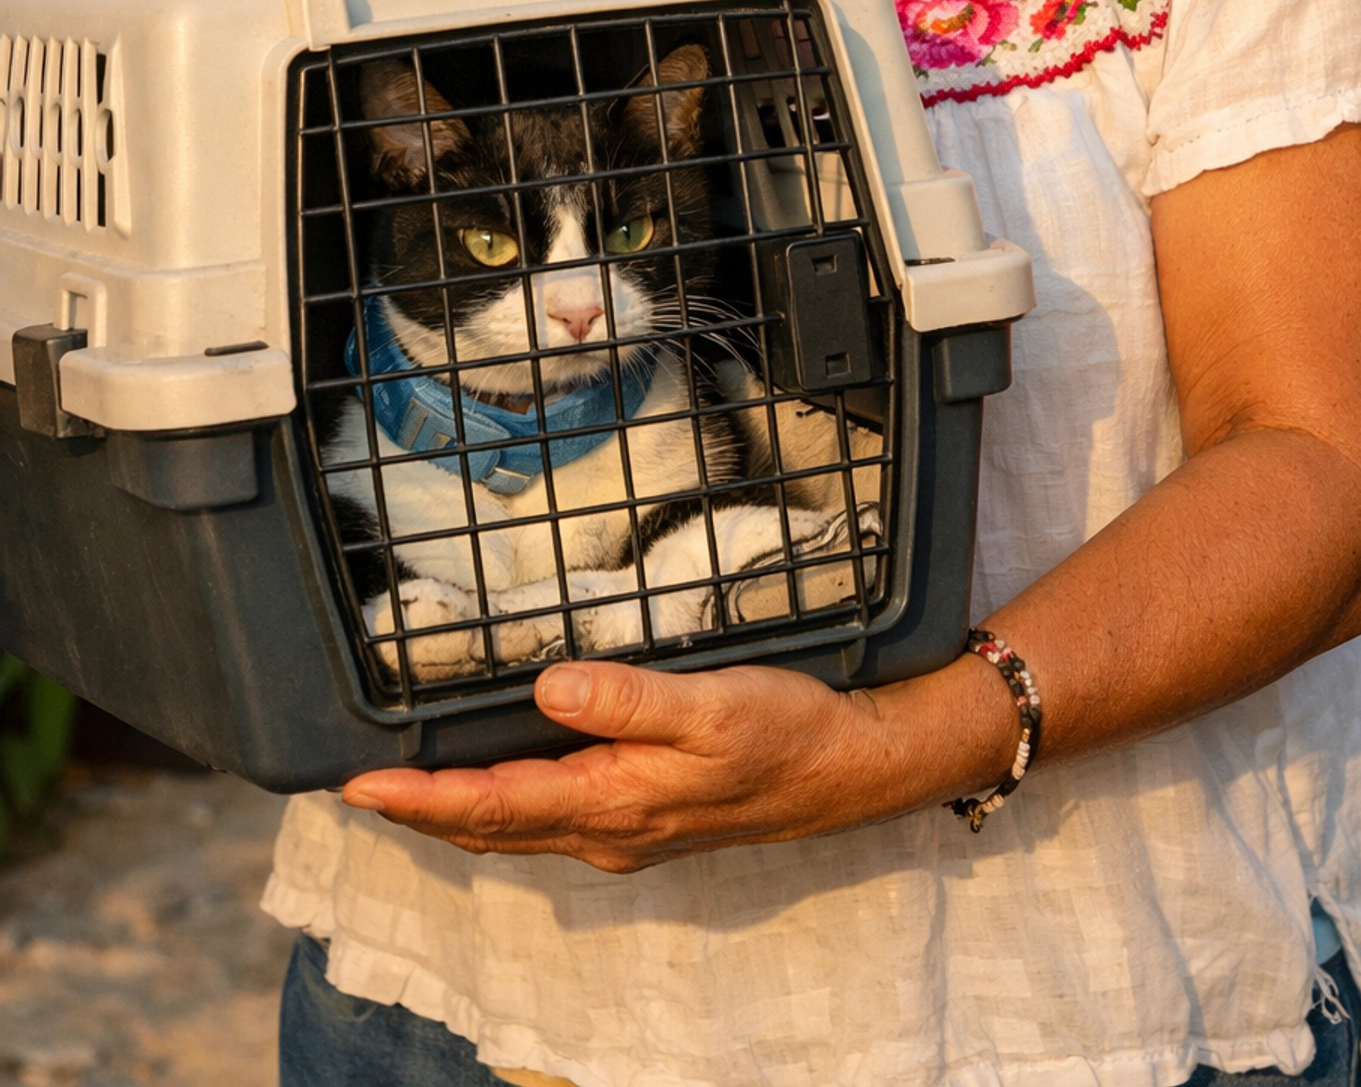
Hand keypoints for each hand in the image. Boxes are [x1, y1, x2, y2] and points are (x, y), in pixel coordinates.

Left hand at [339, 653, 1019, 874]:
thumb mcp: (712, 707)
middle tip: (355, 789)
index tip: (357, 785)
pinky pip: (550, 818)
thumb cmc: (786, 732)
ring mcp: (626, 829)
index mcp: (612, 803)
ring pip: (517, 829)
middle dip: (419, 812)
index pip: (491, 805)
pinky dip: (503, 806)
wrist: (850, 769)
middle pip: (490, 827)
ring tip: (402, 791)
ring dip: (455, 814)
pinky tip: (497, 786)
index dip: (419, 797)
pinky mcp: (645, 814)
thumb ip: (628, 700)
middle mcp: (607, 829)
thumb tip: (547, 687)